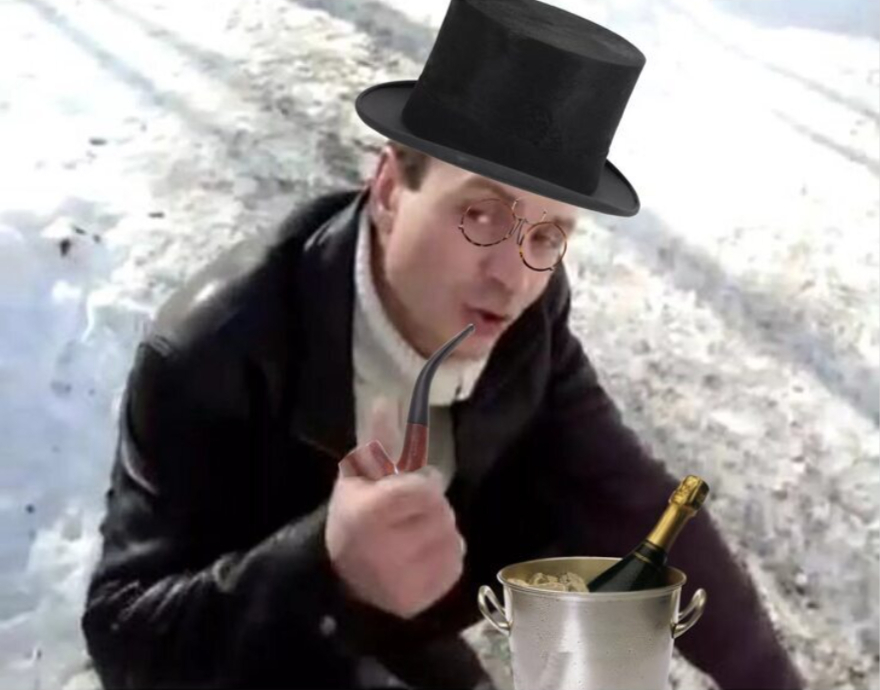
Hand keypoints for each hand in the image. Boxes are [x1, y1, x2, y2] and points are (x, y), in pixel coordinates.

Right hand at [326, 398, 465, 617]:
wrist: (340, 577)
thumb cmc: (352, 517)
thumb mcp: (359, 475)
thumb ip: (377, 439)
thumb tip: (386, 398)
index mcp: (370, 514)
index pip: (425, 491)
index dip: (422, 488)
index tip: (410, 492)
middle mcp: (386, 550)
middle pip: (443, 515)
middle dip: (433, 511)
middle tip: (410, 518)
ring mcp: (403, 580)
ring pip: (453, 541)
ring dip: (442, 534)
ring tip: (415, 537)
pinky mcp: (418, 601)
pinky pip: (454, 567)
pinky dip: (445, 559)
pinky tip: (421, 559)